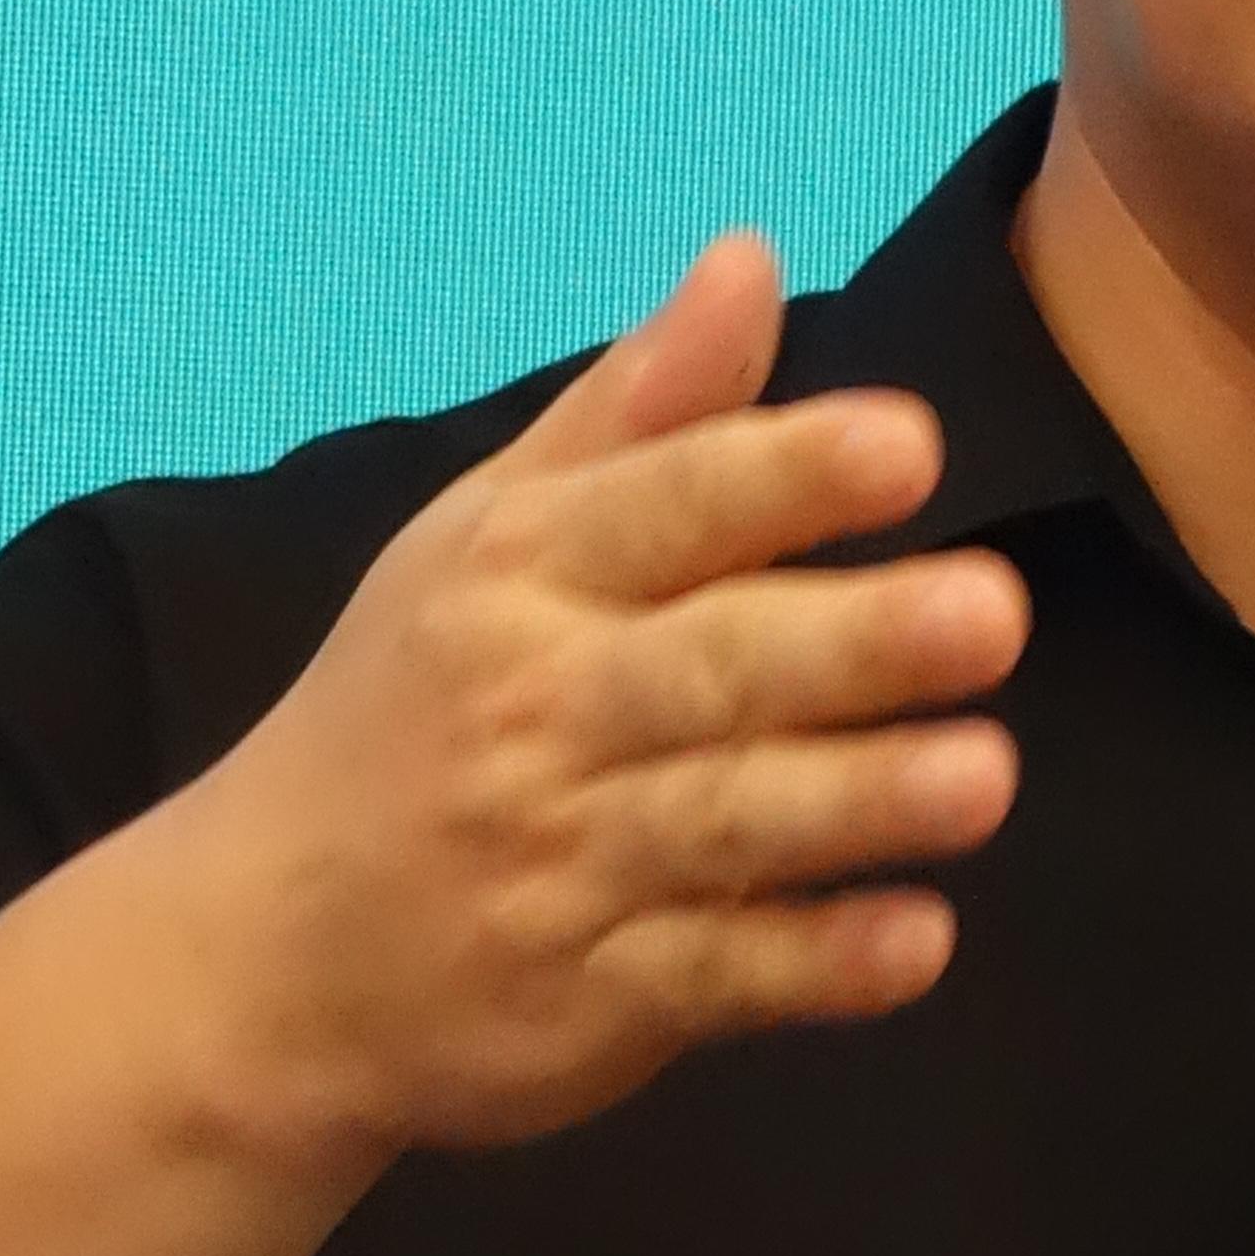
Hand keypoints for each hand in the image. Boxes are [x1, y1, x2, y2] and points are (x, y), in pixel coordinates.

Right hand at [143, 233, 1025, 1176]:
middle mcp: (536, 709)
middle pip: (712, 665)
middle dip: (854, 642)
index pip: (665, 506)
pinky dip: (812, 967)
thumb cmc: (411, 709)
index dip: (786, 476)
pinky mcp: (586, 1002)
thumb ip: (640, 405)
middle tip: (996, 613)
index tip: (912, 447)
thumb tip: (752, 253)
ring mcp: (558, 865)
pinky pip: (713, 978)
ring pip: (724, 823)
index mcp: (520, 572)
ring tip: (986, 776)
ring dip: (856, 802)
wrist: (257, 960)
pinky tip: (919, 941)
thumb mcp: (488, 534)